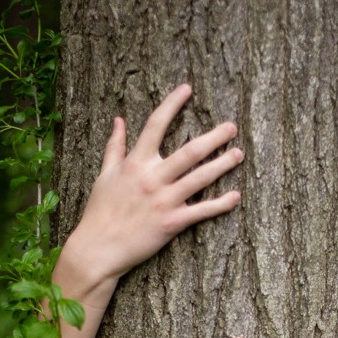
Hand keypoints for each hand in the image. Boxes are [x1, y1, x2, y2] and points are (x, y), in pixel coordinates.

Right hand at [59, 83, 242, 298]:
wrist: (98, 248)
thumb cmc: (99, 212)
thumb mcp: (104, 175)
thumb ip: (114, 147)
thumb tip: (119, 120)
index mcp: (135, 163)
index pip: (156, 124)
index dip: (173, 104)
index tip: (187, 89)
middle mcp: (152, 178)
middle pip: (190, 151)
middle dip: (214, 137)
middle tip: (232, 127)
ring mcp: (164, 200)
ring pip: (200, 178)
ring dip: (223, 165)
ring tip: (238, 154)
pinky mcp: (172, 223)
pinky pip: (201, 211)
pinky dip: (220, 204)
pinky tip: (235, 196)